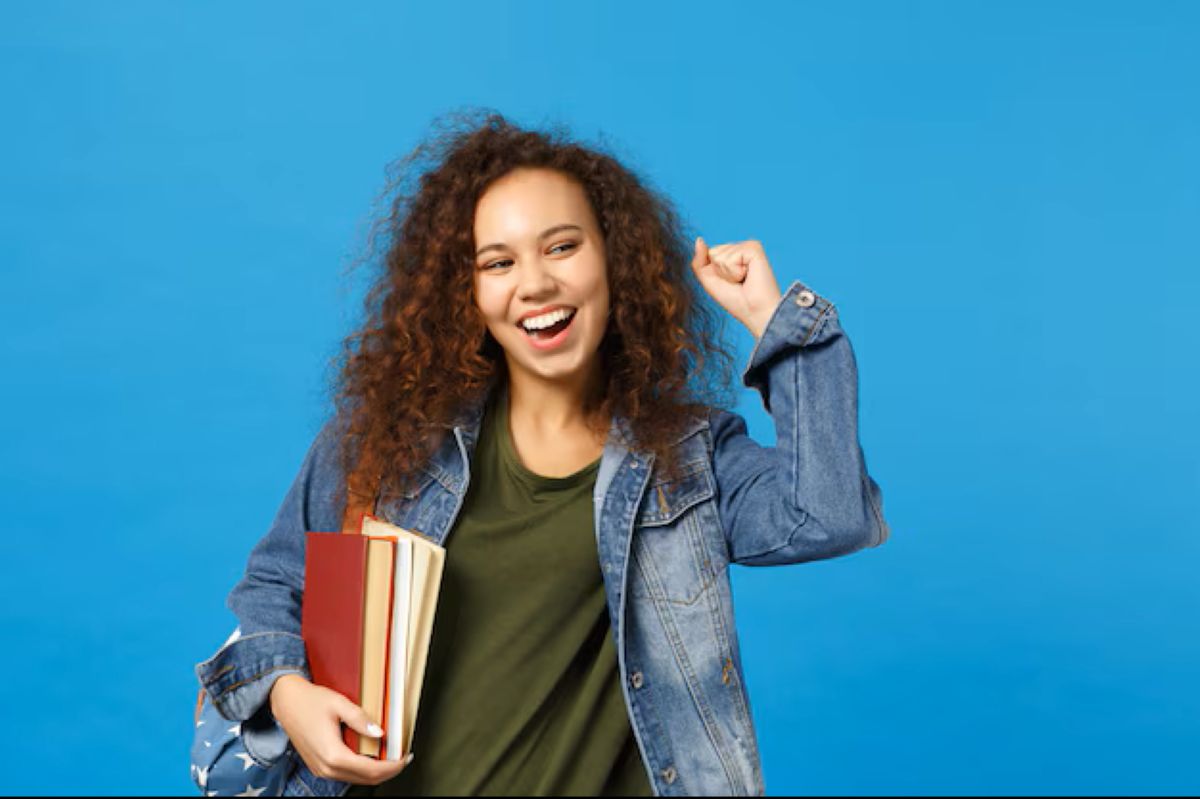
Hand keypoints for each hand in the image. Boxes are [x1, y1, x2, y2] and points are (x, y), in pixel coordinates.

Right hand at [269, 674, 413, 784]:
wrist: (285, 702)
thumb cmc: (309, 701)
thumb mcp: (339, 704)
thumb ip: (361, 720)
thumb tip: (380, 733)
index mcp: (332, 754)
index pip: (371, 770)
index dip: (392, 766)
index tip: (406, 757)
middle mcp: (326, 768)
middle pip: (366, 779)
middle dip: (388, 771)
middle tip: (403, 757)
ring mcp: (321, 770)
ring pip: (357, 779)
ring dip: (376, 771)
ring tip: (391, 756)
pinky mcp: (319, 767)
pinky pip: (346, 774)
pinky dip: (363, 769)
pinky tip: (372, 756)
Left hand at [691, 237, 783, 337]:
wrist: (754, 311)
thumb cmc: (735, 299)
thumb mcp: (709, 280)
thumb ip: (699, 261)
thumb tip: (699, 240)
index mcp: (732, 253)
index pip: (710, 253)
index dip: (714, 272)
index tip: (730, 282)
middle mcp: (741, 247)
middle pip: (713, 252)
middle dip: (720, 272)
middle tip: (737, 282)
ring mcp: (748, 246)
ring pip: (719, 255)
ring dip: (728, 273)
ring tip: (743, 280)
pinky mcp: (754, 248)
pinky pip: (730, 257)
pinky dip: (734, 271)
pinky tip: (748, 275)